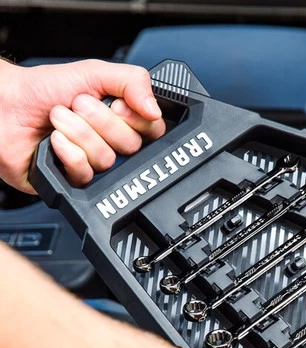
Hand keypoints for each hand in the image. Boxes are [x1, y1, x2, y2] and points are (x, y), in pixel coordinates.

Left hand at [0, 58, 165, 192]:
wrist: (6, 105)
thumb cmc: (44, 90)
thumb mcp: (95, 73)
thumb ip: (133, 81)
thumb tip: (156, 110)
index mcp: (122, 121)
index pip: (152, 130)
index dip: (136, 120)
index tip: (116, 105)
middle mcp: (112, 144)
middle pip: (131, 146)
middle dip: (100, 121)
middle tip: (78, 105)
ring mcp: (94, 164)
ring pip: (107, 160)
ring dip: (78, 133)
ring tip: (58, 119)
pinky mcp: (74, 181)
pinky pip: (85, 174)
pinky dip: (68, 153)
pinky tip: (55, 142)